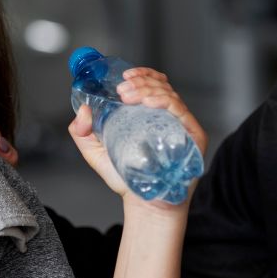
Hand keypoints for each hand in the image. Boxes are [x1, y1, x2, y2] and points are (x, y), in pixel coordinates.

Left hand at [68, 67, 207, 203]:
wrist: (143, 202)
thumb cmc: (125, 177)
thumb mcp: (95, 152)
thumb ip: (82, 132)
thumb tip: (82, 110)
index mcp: (149, 114)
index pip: (152, 84)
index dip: (141, 75)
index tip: (125, 75)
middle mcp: (167, 116)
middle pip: (160, 86)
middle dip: (140, 82)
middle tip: (122, 89)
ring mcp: (181, 125)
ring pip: (169, 95)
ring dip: (148, 89)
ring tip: (129, 95)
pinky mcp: (193, 136)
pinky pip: (181, 111)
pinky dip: (165, 102)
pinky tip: (149, 102)